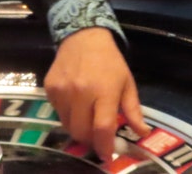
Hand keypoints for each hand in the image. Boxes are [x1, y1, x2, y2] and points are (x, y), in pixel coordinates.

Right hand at [44, 27, 150, 161]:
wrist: (83, 36)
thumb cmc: (109, 61)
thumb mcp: (127, 83)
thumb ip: (133, 110)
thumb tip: (143, 133)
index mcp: (104, 91)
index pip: (101, 128)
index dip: (104, 147)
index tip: (108, 156)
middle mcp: (80, 92)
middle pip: (81, 132)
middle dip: (90, 141)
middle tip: (98, 137)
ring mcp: (62, 91)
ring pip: (67, 125)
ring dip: (78, 128)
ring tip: (87, 119)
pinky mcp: (49, 88)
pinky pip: (58, 112)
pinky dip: (67, 115)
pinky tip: (76, 104)